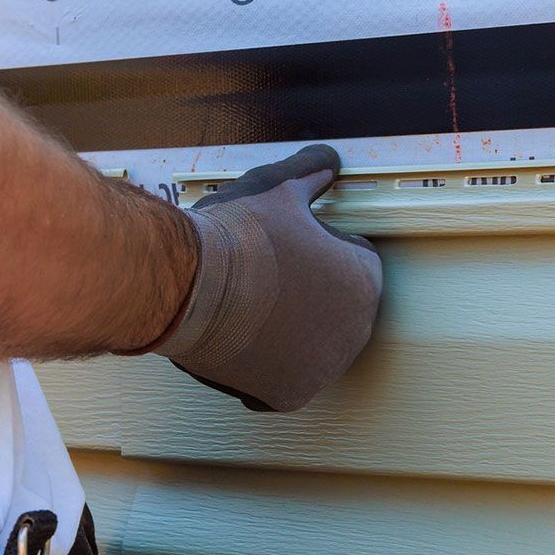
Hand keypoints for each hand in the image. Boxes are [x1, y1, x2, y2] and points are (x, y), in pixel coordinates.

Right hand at [150, 144, 382, 411]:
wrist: (188, 287)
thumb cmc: (237, 237)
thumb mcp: (278, 187)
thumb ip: (311, 171)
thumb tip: (327, 160)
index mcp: (366, 279)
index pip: (350, 259)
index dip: (315, 247)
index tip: (286, 247)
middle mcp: (357, 330)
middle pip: (331, 306)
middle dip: (305, 292)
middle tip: (263, 276)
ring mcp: (324, 367)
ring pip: (308, 344)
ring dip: (286, 330)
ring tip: (248, 307)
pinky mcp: (290, 394)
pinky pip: (282, 380)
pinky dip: (264, 367)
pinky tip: (242, 342)